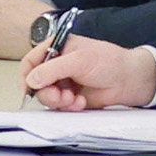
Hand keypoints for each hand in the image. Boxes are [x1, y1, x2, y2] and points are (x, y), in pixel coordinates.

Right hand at [23, 35, 152, 110]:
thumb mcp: (79, 61)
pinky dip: (68, 106)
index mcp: (56, 48)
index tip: (29, 89)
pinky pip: (59, 106)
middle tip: (60, 97)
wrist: (129, 80)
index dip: (26, 76)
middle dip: (47, 92)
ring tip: (73, 100)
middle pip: (36, 83)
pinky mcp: (70, 96)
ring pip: (47, 96)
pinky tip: (81, 102)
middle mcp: (56, 65)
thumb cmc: (109, 62)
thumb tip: (31, 80)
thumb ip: (52, 70)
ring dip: (58, 101)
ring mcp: (63, 81)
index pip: (30, 62)